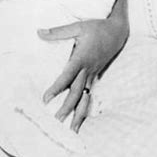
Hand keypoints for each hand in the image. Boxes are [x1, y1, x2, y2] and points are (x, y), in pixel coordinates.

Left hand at [38, 17, 125, 132]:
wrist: (117, 32)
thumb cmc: (96, 28)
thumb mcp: (77, 26)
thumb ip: (58, 31)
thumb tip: (39, 32)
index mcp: (81, 58)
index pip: (67, 76)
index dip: (57, 88)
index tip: (46, 98)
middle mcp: (87, 69)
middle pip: (76, 92)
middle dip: (67, 107)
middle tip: (56, 121)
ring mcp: (92, 74)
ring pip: (84, 97)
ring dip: (78, 114)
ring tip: (71, 130)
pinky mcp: (95, 76)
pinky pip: (89, 94)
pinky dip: (84, 107)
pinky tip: (80, 118)